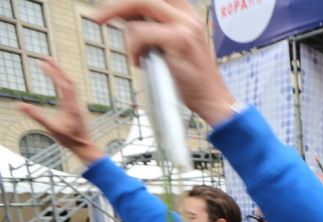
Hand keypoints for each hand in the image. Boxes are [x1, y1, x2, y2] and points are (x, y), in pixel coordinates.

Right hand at [18, 58, 103, 163]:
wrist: (85, 146)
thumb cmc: (70, 139)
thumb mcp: (51, 128)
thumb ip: (36, 116)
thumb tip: (19, 105)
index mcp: (71, 106)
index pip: (62, 84)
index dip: (52, 72)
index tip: (41, 62)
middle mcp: (76, 102)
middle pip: (68, 80)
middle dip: (57, 67)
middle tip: (45, 57)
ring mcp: (78, 104)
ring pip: (71, 84)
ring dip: (61, 73)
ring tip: (50, 64)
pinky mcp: (77, 107)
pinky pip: (71, 90)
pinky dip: (64, 81)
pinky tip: (57, 80)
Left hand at [95, 0, 236, 125]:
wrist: (210, 98)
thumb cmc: (190, 78)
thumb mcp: (170, 45)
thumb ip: (152, 27)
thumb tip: (125, 15)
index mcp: (186, 13)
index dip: (130, 1)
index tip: (112, 8)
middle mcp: (187, 14)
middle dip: (116, 6)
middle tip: (99, 18)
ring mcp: (185, 25)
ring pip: (139, 6)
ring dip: (128, 33)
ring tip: (137, 55)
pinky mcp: (180, 38)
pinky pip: (140, 33)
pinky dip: (134, 50)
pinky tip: (141, 63)